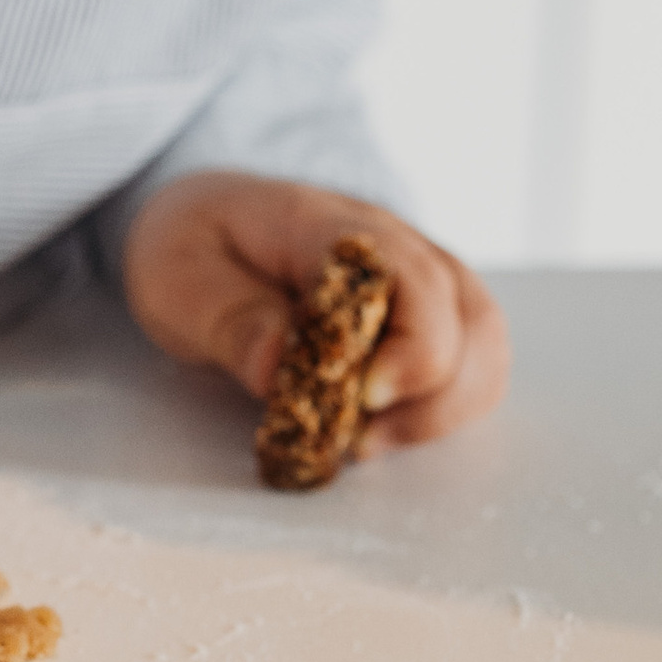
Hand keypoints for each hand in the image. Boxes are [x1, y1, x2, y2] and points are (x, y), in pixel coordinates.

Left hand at [121, 172, 508, 453]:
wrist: (207, 219)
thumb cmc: (195, 248)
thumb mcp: (177, 277)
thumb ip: (228, 319)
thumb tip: (281, 369)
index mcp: (330, 223)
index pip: (408, 274)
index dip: (409, 346)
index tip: (366, 399)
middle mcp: (395, 242)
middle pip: (465, 314)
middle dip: (427, 393)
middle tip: (357, 438)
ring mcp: (421, 273)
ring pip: (484, 340)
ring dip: (444, 407)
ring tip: (370, 443)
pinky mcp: (427, 310)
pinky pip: (474, 359)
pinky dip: (447, 406)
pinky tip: (387, 431)